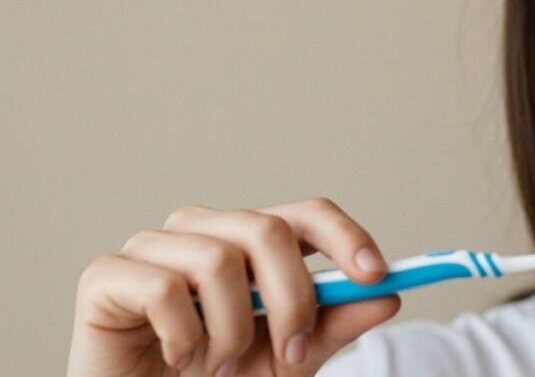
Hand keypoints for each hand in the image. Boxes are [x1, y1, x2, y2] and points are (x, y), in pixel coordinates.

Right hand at [67, 197, 400, 375]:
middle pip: (269, 230)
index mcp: (250, 238)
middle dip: (293, 298)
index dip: (346, 236)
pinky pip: (164, 290)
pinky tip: (178, 359)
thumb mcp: (288, 357)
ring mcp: (154, 245)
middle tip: (292, 353)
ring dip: (233, 330)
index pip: (306, 213)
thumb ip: (332, 324)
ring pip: (219, 260)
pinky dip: (184, 338)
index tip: (377, 275)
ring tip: (220, 364)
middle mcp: (204, 228)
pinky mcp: (108, 274)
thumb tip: (386, 294)